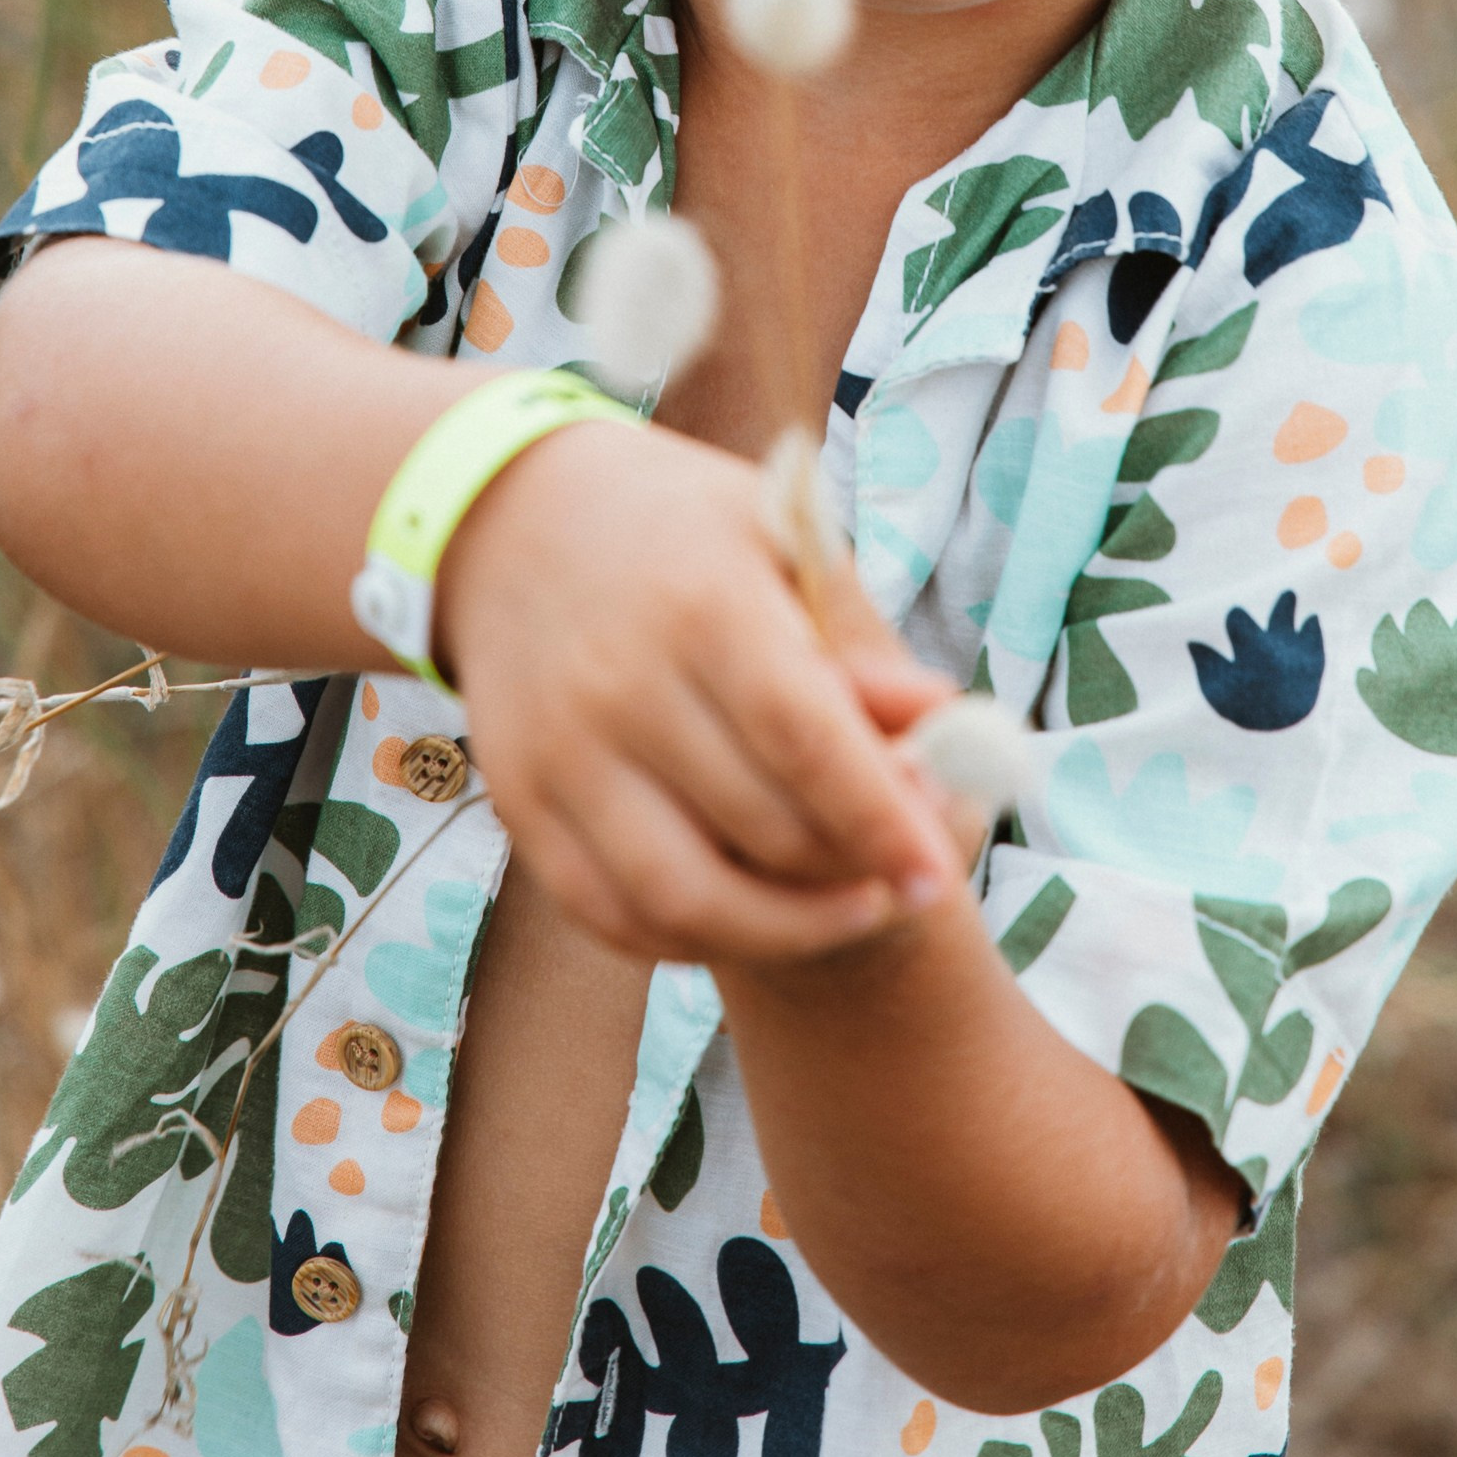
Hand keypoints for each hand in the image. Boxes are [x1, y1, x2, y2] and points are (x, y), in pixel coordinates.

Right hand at [433, 417, 962, 963]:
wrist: (507, 518)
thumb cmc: (676, 528)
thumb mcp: (776, 541)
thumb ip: (857, 642)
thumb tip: (949, 727)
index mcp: (703, 603)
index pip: (805, 739)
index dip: (880, 819)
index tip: (937, 874)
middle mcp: (622, 684)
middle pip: (759, 828)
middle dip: (852, 873)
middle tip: (907, 875)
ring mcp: (560, 751)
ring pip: (683, 899)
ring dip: (783, 931)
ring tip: (845, 909)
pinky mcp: (520, 800)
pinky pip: (611, 914)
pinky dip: (691, 938)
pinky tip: (751, 912)